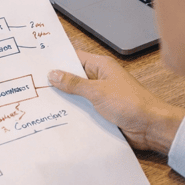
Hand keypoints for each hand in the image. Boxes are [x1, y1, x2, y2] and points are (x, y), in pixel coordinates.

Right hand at [48, 50, 184, 153]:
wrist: (151, 127)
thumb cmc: (131, 104)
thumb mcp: (98, 91)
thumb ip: (74, 84)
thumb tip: (54, 74)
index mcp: (101, 66)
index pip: (74, 57)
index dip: (57, 59)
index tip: (37, 61)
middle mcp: (100, 79)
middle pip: (73, 77)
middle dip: (56, 81)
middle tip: (32, 83)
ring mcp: (100, 96)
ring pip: (76, 95)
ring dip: (64, 99)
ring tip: (39, 101)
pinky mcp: (101, 112)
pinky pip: (82, 110)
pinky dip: (72, 112)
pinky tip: (56, 116)